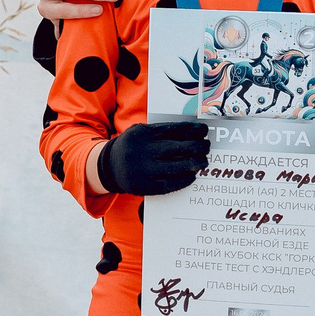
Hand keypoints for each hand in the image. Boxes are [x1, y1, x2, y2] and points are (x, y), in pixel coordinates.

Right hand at [95, 119, 210, 195]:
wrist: (107, 167)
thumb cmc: (131, 147)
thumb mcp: (140, 132)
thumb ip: (161, 132)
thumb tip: (192, 134)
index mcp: (142, 133)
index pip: (173, 129)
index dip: (191, 130)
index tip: (204, 130)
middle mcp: (142, 151)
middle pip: (176, 148)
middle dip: (197, 147)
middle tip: (206, 147)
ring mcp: (142, 170)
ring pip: (175, 167)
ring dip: (194, 164)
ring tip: (204, 161)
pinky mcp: (144, 186)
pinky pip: (169, 184)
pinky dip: (184, 180)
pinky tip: (192, 175)